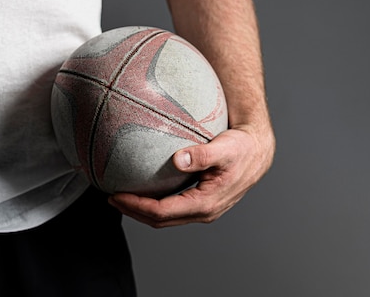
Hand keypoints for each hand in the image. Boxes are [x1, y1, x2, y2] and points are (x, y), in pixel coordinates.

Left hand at [108, 125, 274, 227]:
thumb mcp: (225, 148)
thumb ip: (202, 155)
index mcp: (207, 202)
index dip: (138, 206)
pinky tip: (145, 192)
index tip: (117, 195)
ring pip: (166, 218)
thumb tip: (178, 159)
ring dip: (143, 211)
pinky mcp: (202, 203)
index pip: (163, 212)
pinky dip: (155, 205)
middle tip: (111, 198)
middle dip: (134, 212)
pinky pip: (173, 210)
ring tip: (122, 197)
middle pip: (161, 221)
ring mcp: (204, 209)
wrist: (258, 151)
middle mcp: (205, 211)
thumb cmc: (242, 148)